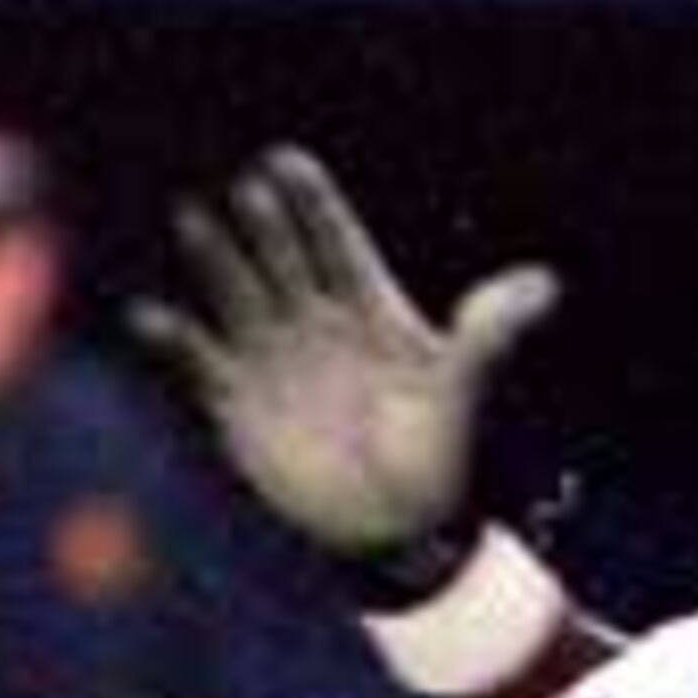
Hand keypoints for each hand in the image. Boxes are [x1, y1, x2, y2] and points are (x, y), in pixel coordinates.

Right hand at [129, 146, 559, 574]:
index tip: (288, 164)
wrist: (397, 534)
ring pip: (234, 290)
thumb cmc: (436, 459)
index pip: (334, 239)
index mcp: (366, 306)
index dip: (312, 203)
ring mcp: (270, 357)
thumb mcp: (460, 389)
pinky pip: (195, 358)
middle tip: (252, 194)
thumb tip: (545, 284)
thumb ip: (488, 332)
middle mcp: (311, 320)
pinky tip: (151, 315)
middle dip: (265, 226)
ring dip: (214, 258)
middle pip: (280, 255)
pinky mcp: (235, 401)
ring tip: (195, 219)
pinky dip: (170, 336)